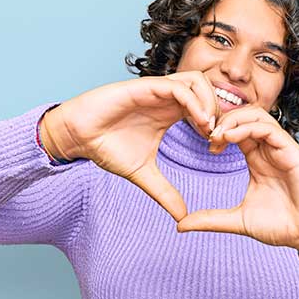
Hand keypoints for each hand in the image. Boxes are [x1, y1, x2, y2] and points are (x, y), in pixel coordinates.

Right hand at [41, 71, 219, 220]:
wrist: (78, 137)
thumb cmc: (107, 147)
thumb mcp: (143, 174)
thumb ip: (165, 192)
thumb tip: (182, 217)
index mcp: (171, 112)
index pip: (206, 107)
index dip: (218, 125)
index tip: (216, 149)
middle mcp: (167, 98)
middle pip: (208, 89)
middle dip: (220, 112)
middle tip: (217, 138)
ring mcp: (157, 90)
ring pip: (197, 81)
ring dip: (209, 103)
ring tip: (208, 129)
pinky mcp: (144, 87)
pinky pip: (178, 87)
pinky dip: (194, 102)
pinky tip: (198, 123)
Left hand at [176, 105, 298, 251]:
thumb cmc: (283, 226)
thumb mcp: (238, 221)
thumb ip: (211, 220)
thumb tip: (180, 226)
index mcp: (257, 160)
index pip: (235, 131)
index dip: (218, 132)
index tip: (206, 146)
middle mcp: (268, 150)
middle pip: (244, 116)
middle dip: (223, 120)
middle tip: (208, 136)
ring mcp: (280, 149)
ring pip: (256, 115)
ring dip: (233, 120)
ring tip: (217, 135)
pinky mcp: (292, 152)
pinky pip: (269, 128)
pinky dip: (247, 127)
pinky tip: (230, 138)